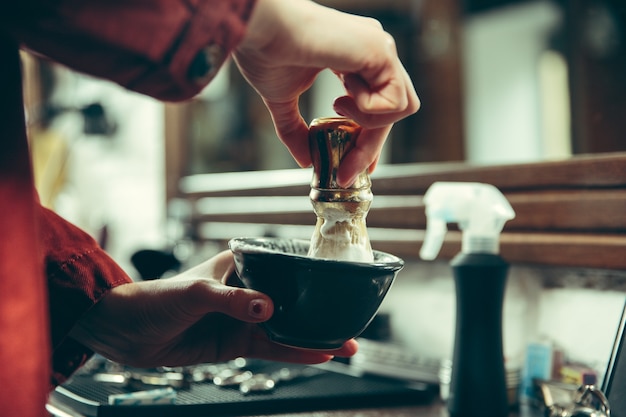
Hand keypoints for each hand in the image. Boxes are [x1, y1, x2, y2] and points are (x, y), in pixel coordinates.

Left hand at [69, 250, 356, 367]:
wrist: (125, 333)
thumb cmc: (155, 298)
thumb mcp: (194, 292)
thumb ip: (231, 300)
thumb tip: (267, 309)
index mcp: (240, 265)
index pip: (283, 265)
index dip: (311, 274)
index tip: (339, 281)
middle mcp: (247, 291)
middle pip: (292, 300)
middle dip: (320, 311)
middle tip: (351, 319)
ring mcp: (243, 319)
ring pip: (286, 329)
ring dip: (314, 337)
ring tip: (345, 344)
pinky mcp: (236, 344)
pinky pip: (271, 349)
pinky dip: (294, 353)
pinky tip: (318, 355)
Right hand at [234, 0, 419, 186]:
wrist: (260, 30)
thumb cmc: (267, 52)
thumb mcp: (283, 101)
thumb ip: (296, 130)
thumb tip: (305, 160)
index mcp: (355, 59)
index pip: (378, 105)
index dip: (369, 139)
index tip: (353, 167)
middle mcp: (373, 52)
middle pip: (392, 112)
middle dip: (369, 147)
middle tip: (347, 172)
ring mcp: (380, 49)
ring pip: (402, 108)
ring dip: (369, 124)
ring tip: (338, 111)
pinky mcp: (381, 51)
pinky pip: (395, 101)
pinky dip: (369, 111)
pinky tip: (341, 97)